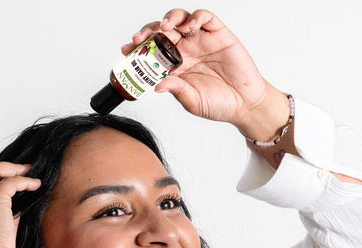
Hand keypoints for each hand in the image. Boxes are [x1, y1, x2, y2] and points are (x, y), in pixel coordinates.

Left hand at [122, 9, 272, 125]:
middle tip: (141, 38)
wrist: (245, 105)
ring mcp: (201, 41)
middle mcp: (186, 51)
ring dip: (169, 19)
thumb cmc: (219, 104)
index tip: (127, 50)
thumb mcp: (192, 101)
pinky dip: (195, 16)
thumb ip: (176, 90)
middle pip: (162, 33)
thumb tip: (156, 84)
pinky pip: (205, 18)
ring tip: (165, 27)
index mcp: (176, 67)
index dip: (139, 49)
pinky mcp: (219, 34)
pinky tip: (190, 25)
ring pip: (180, 20)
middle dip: (149, 32)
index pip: (153, 52)